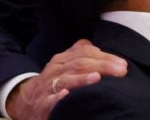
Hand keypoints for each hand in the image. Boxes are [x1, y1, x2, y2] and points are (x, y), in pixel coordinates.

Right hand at [6, 39, 127, 119]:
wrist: (26, 99)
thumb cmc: (52, 81)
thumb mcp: (64, 64)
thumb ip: (78, 53)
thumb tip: (94, 45)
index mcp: (62, 59)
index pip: (86, 52)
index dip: (105, 57)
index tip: (123, 64)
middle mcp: (56, 69)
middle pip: (80, 63)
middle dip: (102, 66)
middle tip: (121, 71)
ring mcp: (48, 86)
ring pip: (65, 80)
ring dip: (81, 79)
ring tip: (97, 78)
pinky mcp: (43, 103)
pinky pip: (49, 99)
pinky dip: (57, 98)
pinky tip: (66, 96)